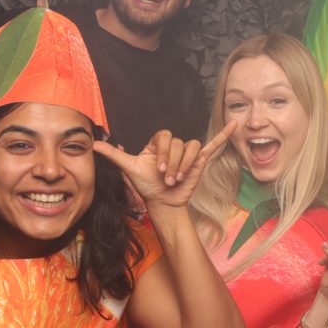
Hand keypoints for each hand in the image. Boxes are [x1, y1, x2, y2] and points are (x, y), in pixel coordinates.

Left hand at [93, 120, 236, 208]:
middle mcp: (175, 144)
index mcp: (158, 142)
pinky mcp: (200, 160)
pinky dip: (224, 135)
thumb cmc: (146, 185)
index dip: (163, 152)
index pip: (165, 136)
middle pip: (179, 143)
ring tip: (177, 180)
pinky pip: (213, 144)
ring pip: (192, 148)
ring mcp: (188, 152)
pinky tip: (233, 125)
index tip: (158, 169)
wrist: (162, 201)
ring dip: (185, 165)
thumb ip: (114, 154)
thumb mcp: (129, 168)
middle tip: (167, 179)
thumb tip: (94, 144)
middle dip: (173, 163)